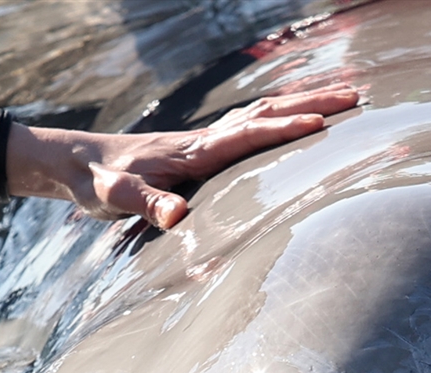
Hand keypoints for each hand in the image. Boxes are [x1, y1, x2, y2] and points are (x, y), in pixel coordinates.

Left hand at [5, 86, 360, 229]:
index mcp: (192, 153)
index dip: (285, 130)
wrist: (72, 162)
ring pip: (261, 114)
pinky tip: (291, 118)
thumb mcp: (113, 199)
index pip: (248, 136)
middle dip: (312, 103)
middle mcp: (203, 141)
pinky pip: (249, 126)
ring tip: (343, 98)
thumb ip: (144, 206)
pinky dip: (278, 116)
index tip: (324, 121)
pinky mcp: (199, 149)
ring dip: (302, 104)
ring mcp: (203, 142)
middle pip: (266, 114)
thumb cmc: (93, 183)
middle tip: (358, 96)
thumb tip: (175, 218)